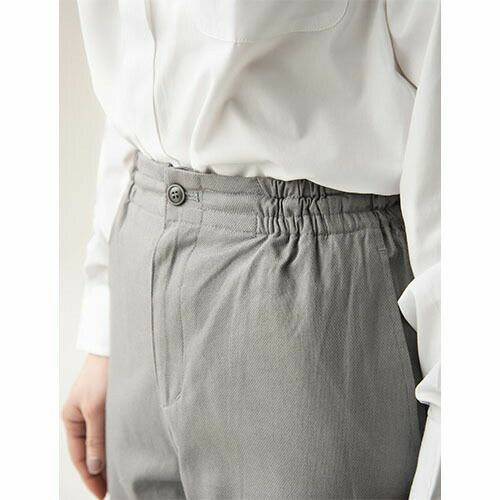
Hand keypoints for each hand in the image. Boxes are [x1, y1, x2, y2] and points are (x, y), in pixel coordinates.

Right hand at [62, 354, 108, 498]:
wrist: (114, 347)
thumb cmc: (102, 374)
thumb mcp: (96, 408)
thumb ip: (96, 437)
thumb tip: (94, 468)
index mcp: (71, 418)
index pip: (80, 457)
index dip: (90, 477)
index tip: (103, 494)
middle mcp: (82, 416)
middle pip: (90, 451)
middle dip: (100, 471)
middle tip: (115, 489)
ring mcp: (96, 410)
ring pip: (102, 441)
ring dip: (110, 457)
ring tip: (122, 475)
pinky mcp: (111, 403)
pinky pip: (112, 429)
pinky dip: (117, 442)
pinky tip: (127, 450)